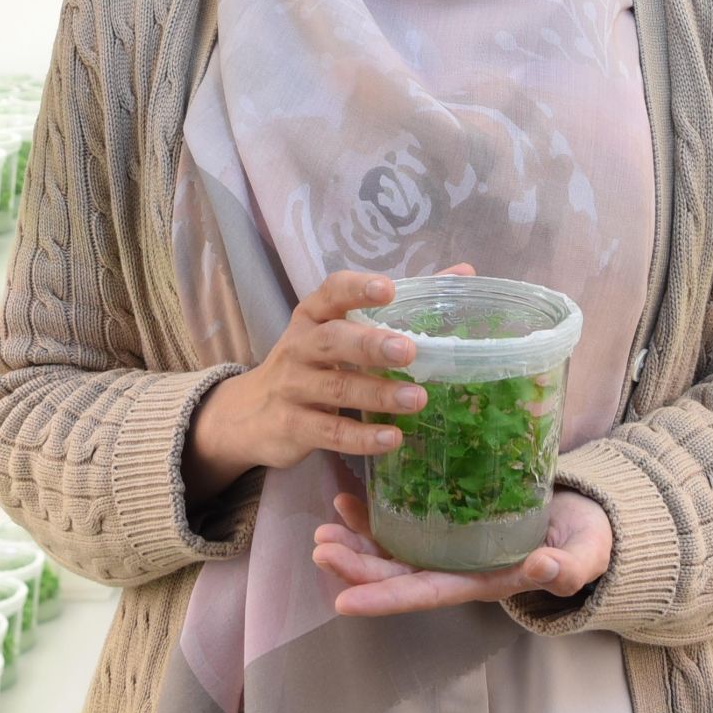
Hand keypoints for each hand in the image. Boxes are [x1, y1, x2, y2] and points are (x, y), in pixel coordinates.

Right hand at [184, 269, 457, 498]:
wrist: (248, 414)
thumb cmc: (310, 363)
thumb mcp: (338, 330)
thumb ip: (396, 306)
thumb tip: (464, 274)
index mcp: (313, 315)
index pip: (331, 292)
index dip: (357, 289)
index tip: (388, 289)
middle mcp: (300, 347)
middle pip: (332, 340)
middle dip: (369, 344)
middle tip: (408, 350)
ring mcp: (293, 388)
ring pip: (336, 388)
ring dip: (378, 394)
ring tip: (418, 398)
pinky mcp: (294, 427)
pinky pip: (330, 432)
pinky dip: (362, 437)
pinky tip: (393, 438)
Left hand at [312, 489, 614, 614]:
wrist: (586, 520)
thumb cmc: (583, 541)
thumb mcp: (582, 555)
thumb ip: (566, 567)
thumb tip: (543, 568)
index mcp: (482, 582)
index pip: (424, 595)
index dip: (384, 599)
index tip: (343, 603)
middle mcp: (457, 568)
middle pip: (397, 572)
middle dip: (356, 564)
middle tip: (320, 546)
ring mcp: (450, 545)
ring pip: (393, 548)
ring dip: (356, 540)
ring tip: (324, 526)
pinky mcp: (450, 519)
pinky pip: (404, 519)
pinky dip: (374, 512)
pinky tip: (348, 497)